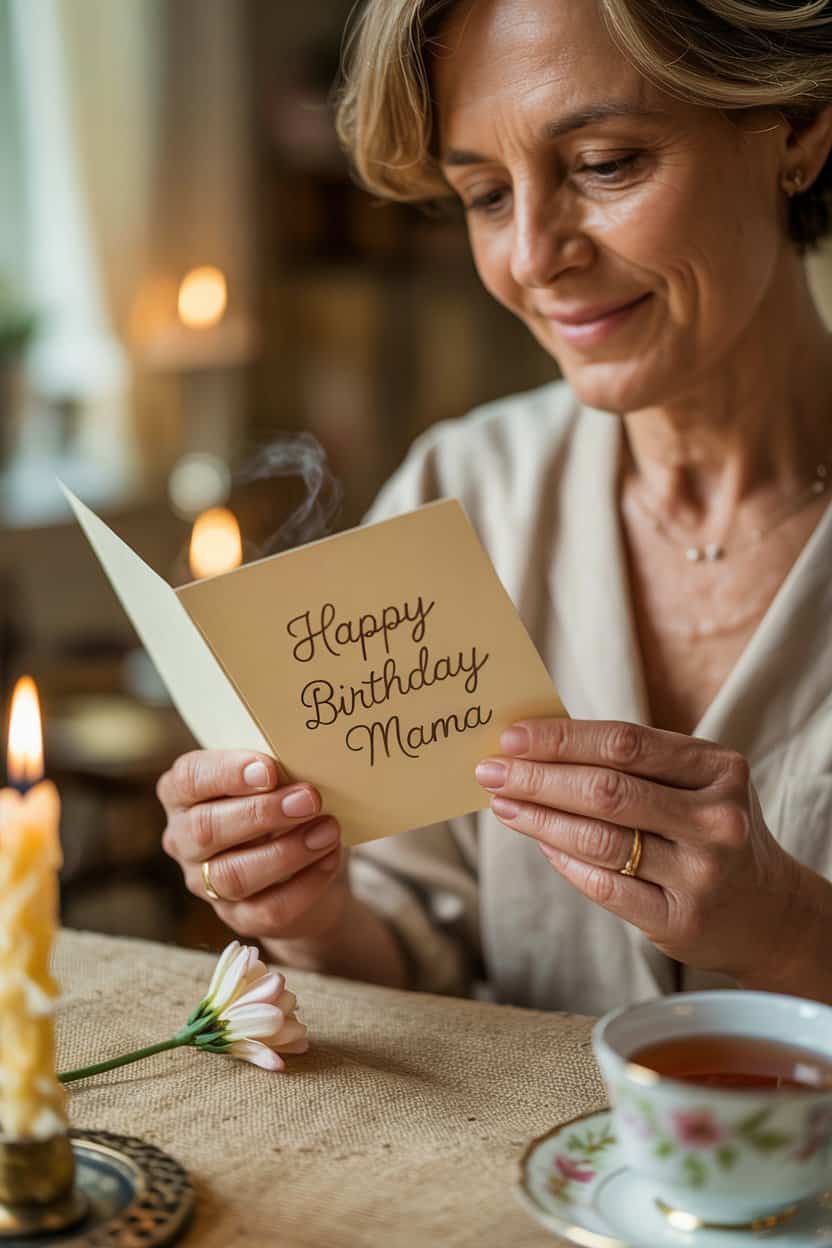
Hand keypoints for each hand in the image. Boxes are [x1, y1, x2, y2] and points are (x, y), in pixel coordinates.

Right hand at [158, 750, 348, 942]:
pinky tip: (329, 859)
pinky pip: (268, 908)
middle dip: (261, 813)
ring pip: (233, 875)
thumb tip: (306, 761)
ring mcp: (206, 884)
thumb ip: (280, 772)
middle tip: (308, 799)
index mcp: (184, 794)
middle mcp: (185, 840)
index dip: (226, 773)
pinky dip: (305, 883)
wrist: (310, 867)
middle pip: (206, 829)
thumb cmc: (286, 806)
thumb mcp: (279, 782)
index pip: (188, 779)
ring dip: (286, 851)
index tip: (269, 769)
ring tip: (327, 830)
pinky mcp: (239, 918)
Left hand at [475, 719, 803, 983]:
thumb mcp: (693, 782)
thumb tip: (538, 745)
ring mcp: (701, 874)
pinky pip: (603, 885)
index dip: (561, 739)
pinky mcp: (679, 920)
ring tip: (503, 803)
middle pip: (606, 790)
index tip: (512, 737)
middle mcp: (716, 820)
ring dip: (539, 818)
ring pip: (598, 839)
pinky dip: (563, 860)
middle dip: (538, 777)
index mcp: (717, 768)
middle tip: (491, 770)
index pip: (625, 743)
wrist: (767, 910)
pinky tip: (539, 842)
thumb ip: (631, 762)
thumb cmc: (709, 827)